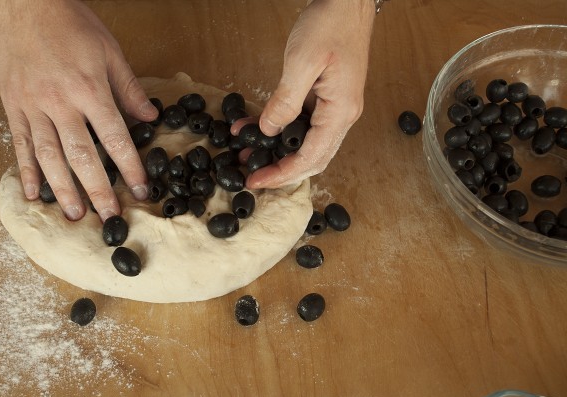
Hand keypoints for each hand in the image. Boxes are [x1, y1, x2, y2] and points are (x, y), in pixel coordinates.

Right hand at [0, 0, 156, 220]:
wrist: (24, 2)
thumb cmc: (71, 23)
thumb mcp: (110, 51)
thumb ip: (129, 88)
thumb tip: (150, 117)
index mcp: (89, 89)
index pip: (114, 138)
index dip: (129, 167)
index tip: (140, 191)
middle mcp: (60, 102)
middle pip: (81, 155)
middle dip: (97, 189)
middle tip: (109, 216)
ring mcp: (32, 105)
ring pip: (49, 156)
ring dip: (63, 188)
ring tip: (75, 214)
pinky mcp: (13, 105)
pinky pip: (20, 143)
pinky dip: (27, 170)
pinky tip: (33, 193)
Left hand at [234, 0, 374, 188]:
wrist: (347, 1)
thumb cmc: (331, 25)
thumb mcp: (302, 62)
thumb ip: (285, 101)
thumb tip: (269, 130)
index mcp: (341, 112)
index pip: (311, 158)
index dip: (282, 174)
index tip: (256, 181)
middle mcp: (342, 116)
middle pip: (312, 159)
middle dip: (281, 171)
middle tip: (252, 177)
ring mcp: (335, 108)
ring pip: (306, 144)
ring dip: (278, 153)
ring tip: (247, 155)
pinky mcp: (325, 98)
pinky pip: (301, 123)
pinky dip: (279, 130)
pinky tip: (253, 128)